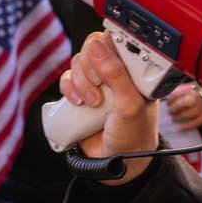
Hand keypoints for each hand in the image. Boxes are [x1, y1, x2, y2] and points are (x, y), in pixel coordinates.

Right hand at [58, 31, 158, 183]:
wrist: (117, 163)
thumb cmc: (134, 135)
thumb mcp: (129, 105)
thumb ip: (116, 74)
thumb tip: (98, 46)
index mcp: (135, 69)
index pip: (116, 40)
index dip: (106, 48)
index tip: (106, 67)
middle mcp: (115, 71)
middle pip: (92, 48)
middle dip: (91, 70)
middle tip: (100, 92)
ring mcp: (97, 82)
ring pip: (77, 63)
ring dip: (80, 82)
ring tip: (92, 103)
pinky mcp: (80, 93)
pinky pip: (66, 79)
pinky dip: (68, 89)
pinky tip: (79, 104)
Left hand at [163, 84, 201, 131]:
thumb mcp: (195, 87)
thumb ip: (184, 90)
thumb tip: (171, 97)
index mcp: (193, 88)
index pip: (177, 94)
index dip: (170, 99)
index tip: (168, 102)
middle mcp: (197, 97)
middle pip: (180, 105)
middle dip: (173, 109)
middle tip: (170, 111)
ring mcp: (201, 108)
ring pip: (185, 114)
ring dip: (177, 117)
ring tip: (174, 119)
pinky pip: (193, 123)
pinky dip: (185, 127)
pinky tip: (180, 129)